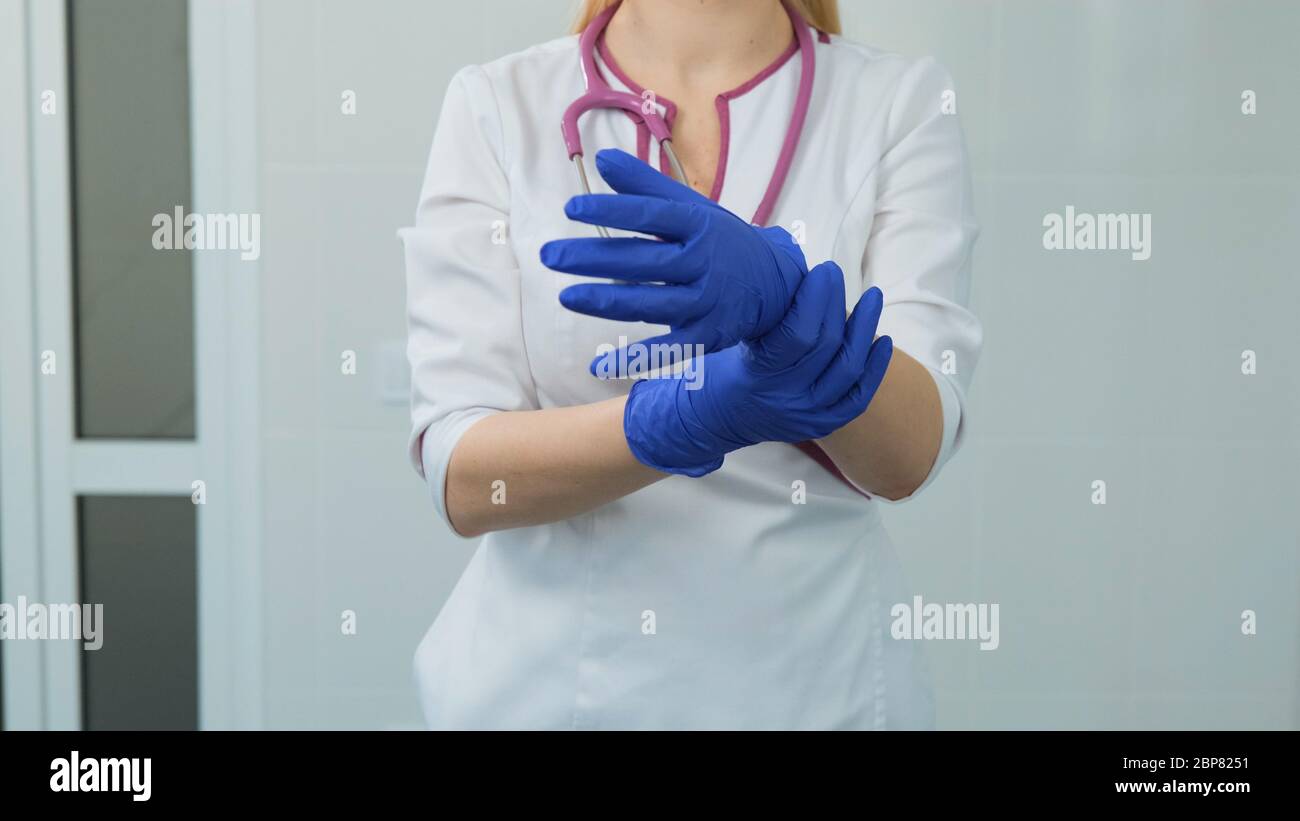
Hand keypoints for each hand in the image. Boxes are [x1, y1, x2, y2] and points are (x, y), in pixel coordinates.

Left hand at [539, 148, 806, 374]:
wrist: (776, 286)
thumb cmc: (721, 241)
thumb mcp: (691, 208)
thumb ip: (646, 186)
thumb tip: (602, 159)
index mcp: (699, 226)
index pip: (650, 217)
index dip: (611, 211)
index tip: (572, 209)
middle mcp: (703, 264)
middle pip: (642, 262)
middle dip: (593, 258)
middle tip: (550, 255)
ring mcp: (705, 303)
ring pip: (648, 303)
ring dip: (605, 301)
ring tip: (566, 296)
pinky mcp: (706, 337)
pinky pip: (666, 350)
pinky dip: (633, 358)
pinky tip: (597, 365)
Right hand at [623, 261, 893, 476]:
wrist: (719, 419)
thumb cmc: (724, 366)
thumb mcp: (734, 340)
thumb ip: (768, 314)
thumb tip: (800, 270)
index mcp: (759, 376)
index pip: (798, 334)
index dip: (816, 298)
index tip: (821, 271)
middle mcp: (787, 400)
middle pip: (827, 346)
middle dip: (837, 303)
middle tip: (836, 274)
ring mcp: (809, 416)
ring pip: (849, 368)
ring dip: (864, 329)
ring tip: (872, 297)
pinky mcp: (824, 424)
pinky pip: (859, 396)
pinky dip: (875, 367)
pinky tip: (882, 339)